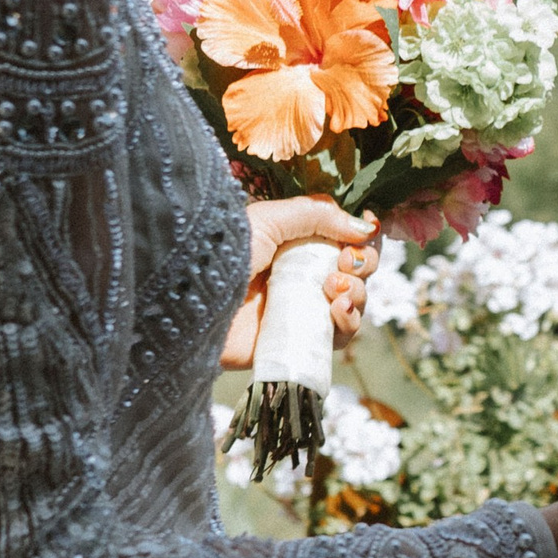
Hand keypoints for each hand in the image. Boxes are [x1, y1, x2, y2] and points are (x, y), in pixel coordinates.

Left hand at [221, 200, 377, 370]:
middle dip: (362, 264)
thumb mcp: (271, 218)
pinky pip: (339, 337)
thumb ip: (319, 215)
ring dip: (357, 292)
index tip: (368, 230)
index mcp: (295, 243)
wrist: (190, 301)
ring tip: (334, 290)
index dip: (361, 236)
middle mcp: (301, 275)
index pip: (344, 239)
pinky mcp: (298, 342)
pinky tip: (336, 310)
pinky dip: (349, 322)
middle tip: (343, 264)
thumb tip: (365, 227)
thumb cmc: (223, 251)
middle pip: (355, 271)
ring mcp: (301, 310)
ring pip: (353, 303)